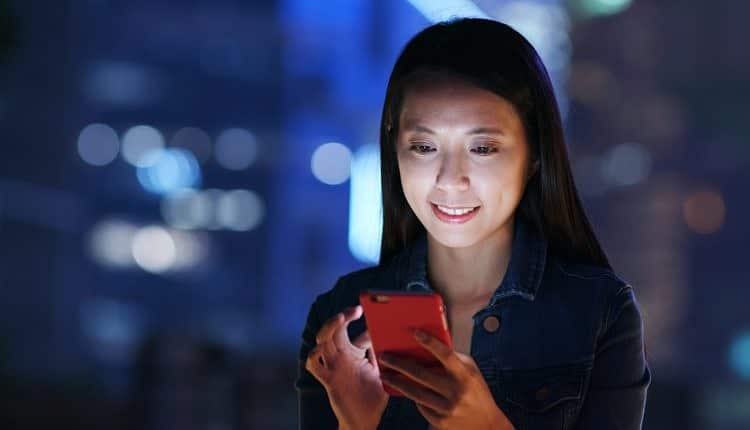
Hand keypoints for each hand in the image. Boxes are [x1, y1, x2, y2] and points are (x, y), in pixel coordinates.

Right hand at [305, 305, 388, 429]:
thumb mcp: (383, 371)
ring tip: (340, 318)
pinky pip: (314, 365)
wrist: (366, 420)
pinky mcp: (328, 380)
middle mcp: (342, 357)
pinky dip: (313, 356)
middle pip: (334, 330)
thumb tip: (392, 336)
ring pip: (323, 341)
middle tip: (353, 310)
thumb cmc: (374, 396)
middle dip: (341, 317)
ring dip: (329, 327)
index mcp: (354, 353)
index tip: (367, 311)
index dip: (359, 320)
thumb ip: (383, 355)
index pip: (353, 331)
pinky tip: (321, 349)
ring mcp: (334, 367)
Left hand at [377, 329, 513, 429]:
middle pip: (421, 374)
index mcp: (464, 375)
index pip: (445, 354)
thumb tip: (431, 345)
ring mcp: (447, 408)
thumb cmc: (477, 393)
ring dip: (397, 382)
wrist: (487, 425)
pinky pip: (421, 406)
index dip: (430, 342)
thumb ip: (454, 360)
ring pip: (415, 392)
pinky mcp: (440, 421)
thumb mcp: (471, 372)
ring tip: (385, 374)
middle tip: (384, 357)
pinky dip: (414, 397)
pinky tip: (406, 391)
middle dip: (399, 364)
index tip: (413, 331)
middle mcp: (456, 391)